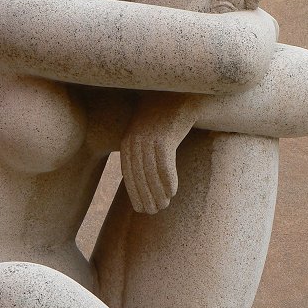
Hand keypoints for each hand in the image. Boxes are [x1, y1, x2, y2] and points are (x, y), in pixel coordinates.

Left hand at [120, 94, 201, 213]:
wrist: (179, 96)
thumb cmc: (164, 119)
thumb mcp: (147, 135)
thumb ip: (142, 154)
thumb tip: (143, 181)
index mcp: (128, 142)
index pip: (128, 175)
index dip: (134, 194)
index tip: (141, 209)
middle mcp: (135, 141)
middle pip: (139, 176)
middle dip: (146, 196)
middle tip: (154, 211)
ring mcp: (149, 138)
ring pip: (151, 173)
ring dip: (158, 192)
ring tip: (164, 205)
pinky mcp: (165, 137)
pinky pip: (165, 164)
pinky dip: (168, 180)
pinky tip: (173, 192)